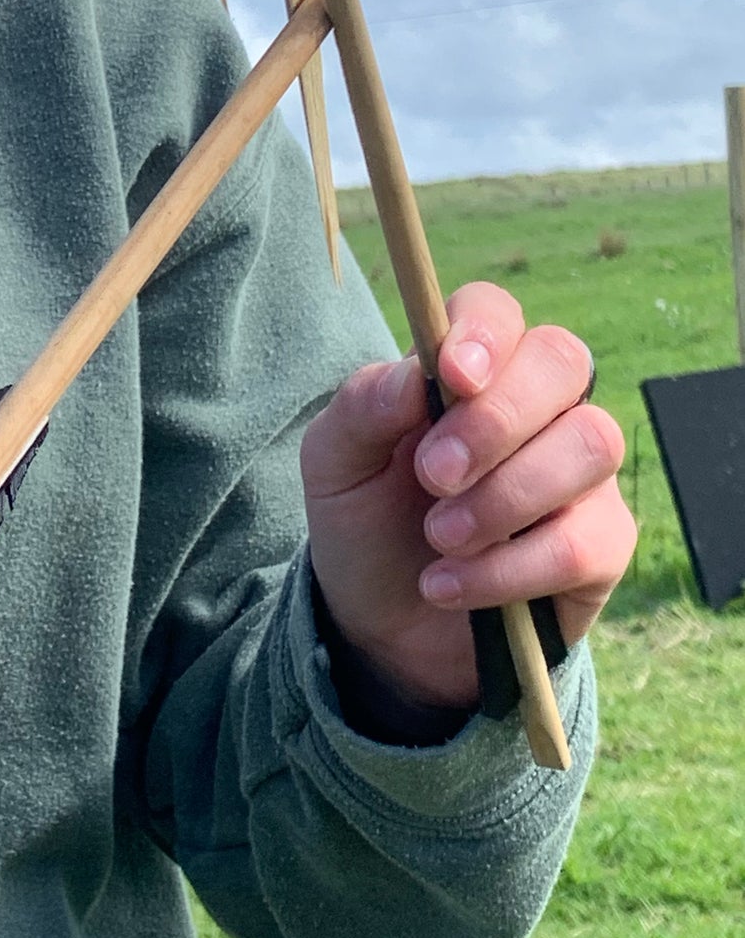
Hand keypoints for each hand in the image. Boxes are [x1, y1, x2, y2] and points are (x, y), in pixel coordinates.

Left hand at [301, 281, 635, 713]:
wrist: (385, 625)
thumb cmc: (366, 520)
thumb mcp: (335, 463)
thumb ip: (363, 407)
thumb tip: (415, 376)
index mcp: (468, 368)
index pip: (496, 312)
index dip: (484, 334)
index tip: (453, 376)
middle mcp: (537, 405)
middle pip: (562, 362)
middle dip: (497, 419)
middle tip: (434, 476)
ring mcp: (578, 471)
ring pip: (591, 445)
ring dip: (505, 498)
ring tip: (439, 537)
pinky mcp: (600, 544)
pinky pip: (585, 542)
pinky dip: (508, 569)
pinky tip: (450, 586)